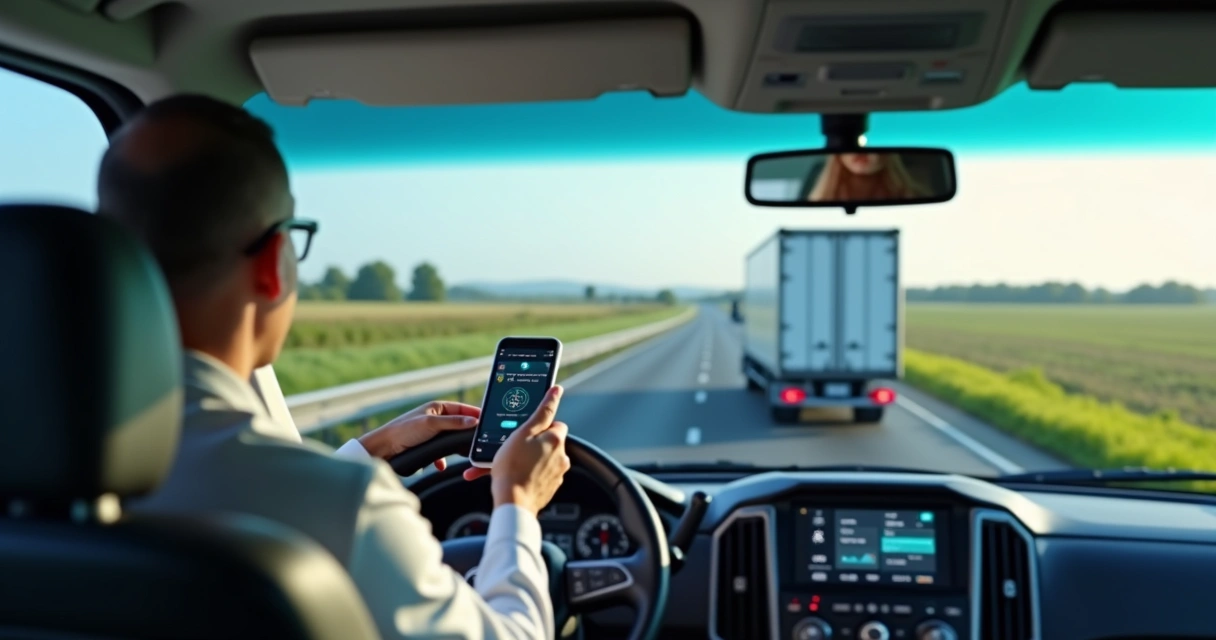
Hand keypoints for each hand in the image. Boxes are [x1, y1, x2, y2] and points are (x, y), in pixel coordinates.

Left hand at [359, 401, 479, 470]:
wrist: (384, 448)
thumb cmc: (404, 431)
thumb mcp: (431, 424)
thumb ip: (453, 423)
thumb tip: (473, 421)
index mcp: (436, 407)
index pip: (462, 408)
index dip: (474, 413)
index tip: (487, 421)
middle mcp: (435, 418)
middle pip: (458, 424)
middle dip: (466, 432)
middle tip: (478, 439)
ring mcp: (430, 432)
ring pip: (450, 439)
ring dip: (454, 446)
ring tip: (463, 453)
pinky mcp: (426, 445)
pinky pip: (440, 451)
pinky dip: (442, 458)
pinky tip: (441, 464)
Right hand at [463, 385, 570, 516]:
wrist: (512, 503)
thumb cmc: (512, 468)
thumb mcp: (523, 433)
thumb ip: (542, 412)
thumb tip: (557, 391)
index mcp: (557, 440)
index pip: (554, 423)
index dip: (537, 426)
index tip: (525, 432)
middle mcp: (562, 457)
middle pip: (547, 442)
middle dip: (531, 444)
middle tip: (513, 449)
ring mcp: (557, 474)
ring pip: (541, 460)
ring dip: (527, 460)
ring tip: (509, 465)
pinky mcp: (549, 488)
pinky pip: (538, 476)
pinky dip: (527, 474)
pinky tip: (513, 476)